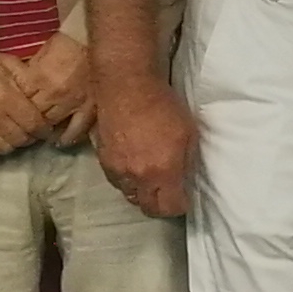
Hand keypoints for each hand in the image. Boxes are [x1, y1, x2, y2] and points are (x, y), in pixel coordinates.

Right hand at [0, 50, 50, 158]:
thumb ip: (28, 80)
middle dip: (30, 136)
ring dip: (13, 143)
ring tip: (14, 133)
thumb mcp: (9, 63)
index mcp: (6, 97)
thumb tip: (45, 97)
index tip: (46, 126)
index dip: (44, 129)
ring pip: (4, 148)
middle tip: (30, 130)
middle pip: (21, 140)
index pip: (34, 124)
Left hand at [17, 32, 96, 143]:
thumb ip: (30, 75)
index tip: (13, 113)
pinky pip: (77, 128)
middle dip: (28, 120)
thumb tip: (21, 91)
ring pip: (52, 124)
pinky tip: (61, 142)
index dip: (16, 108)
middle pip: (34, 115)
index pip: (21, 101)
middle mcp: (54, 93)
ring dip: (44, 130)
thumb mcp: (41, 55)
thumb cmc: (66, 43)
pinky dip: (68, 137)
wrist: (94, 39)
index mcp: (39, 77)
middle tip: (23, 126)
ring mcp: (73, 102)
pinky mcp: (90, 107)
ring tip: (39, 134)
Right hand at [97, 75, 196, 220]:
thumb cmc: (163, 104)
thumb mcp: (189, 133)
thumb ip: (187, 162)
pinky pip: (116, 181)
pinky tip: (133, 165)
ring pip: (130, 195)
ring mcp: (118, 170)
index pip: (170, 207)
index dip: (180, 205)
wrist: (128, 84)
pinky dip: (126, 178)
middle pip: (148, 207)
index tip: (184, 197)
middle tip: (167, 192)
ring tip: (148, 177)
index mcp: (163, 171)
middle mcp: (139, 177)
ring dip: (141, 191)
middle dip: (160, 204)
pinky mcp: (104, 160)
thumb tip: (185, 180)